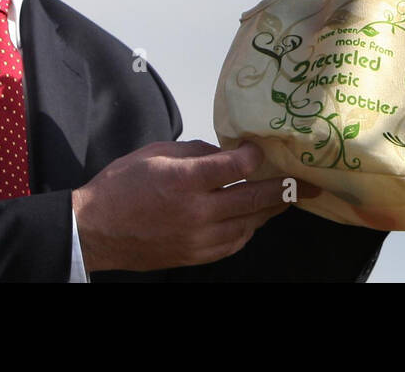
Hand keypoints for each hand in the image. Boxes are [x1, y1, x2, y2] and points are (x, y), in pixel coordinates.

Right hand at [71, 140, 318, 272]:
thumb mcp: (157, 152)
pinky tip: (255, 218)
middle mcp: (197, 211)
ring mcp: (198, 237)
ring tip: (287, 199)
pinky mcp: (195, 256)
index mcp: (186, 180)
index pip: (239, 166)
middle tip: (310, 184)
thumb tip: (227, 153)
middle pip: (254, 198)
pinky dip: (249, 229)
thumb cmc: (122, 185)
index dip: (256, 155)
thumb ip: (197, 151)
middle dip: (286, 189)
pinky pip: (234, 243)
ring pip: (250, 224)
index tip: (262, 149)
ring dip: (270, 210)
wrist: (94, 230)